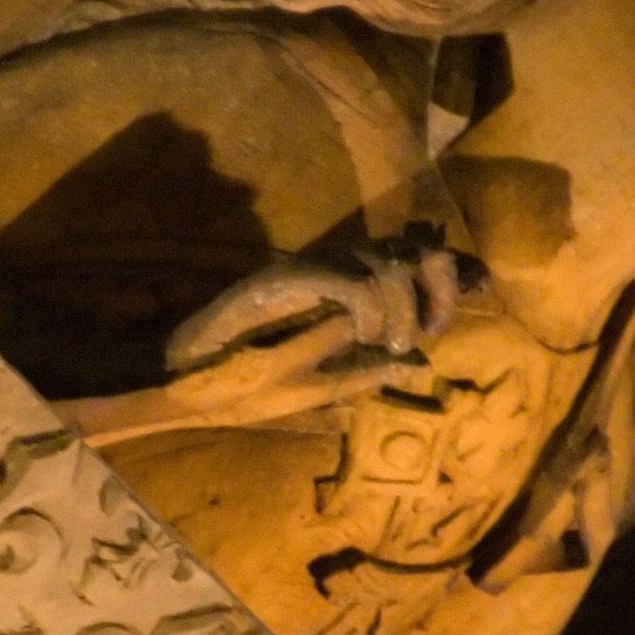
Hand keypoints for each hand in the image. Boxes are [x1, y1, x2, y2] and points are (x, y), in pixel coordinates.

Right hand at [57, 246, 464, 444]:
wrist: (186, 378)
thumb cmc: (247, 382)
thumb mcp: (321, 384)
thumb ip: (368, 370)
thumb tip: (420, 363)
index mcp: (347, 292)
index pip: (414, 261)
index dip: (447, 280)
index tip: (441, 324)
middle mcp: (334, 271)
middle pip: (414, 250)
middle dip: (436, 292)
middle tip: (420, 333)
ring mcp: (310, 271)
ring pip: (386, 264)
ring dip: (397, 308)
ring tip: (379, 341)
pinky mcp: (286, 279)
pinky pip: (349, 281)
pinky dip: (366, 308)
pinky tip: (355, 332)